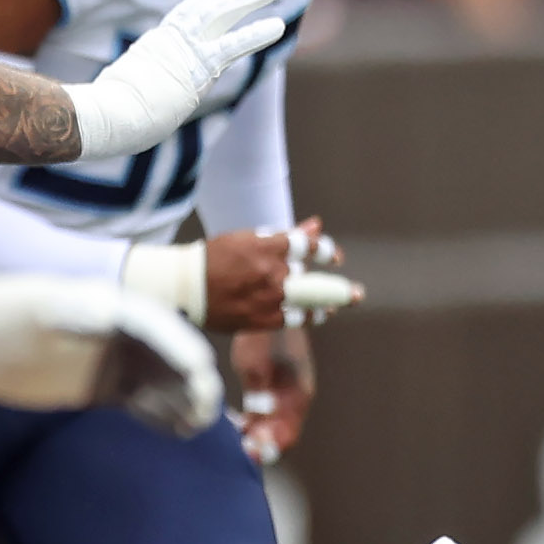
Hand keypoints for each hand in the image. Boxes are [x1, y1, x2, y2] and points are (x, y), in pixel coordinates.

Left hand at [0, 252, 222, 437]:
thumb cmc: (3, 319)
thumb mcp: (35, 310)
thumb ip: (73, 311)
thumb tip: (110, 313)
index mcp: (116, 307)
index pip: (161, 329)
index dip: (182, 351)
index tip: (198, 376)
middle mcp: (125, 333)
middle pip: (173, 355)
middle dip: (194, 380)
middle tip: (202, 410)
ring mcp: (118, 360)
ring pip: (166, 381)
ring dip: (185, 400)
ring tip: (194, 425)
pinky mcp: (107, 386)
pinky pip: (146, 402)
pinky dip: (164, 415)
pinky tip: (177, 431)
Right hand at [66, 0, 286, 161]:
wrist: (105, 117)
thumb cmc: (111, 114)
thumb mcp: (130, 89)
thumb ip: (145, 85)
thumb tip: (140, 97)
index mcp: (159, 43)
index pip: (191, 11)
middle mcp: (173, 39)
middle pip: (209, 1)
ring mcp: (184, 49)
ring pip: (222, 12)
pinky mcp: (196, 66)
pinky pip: (232, 45)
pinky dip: (255, 34)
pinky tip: (278, 25)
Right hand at [205, 219, 357, 330]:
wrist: (185, 286)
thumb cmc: (216, 257)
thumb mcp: (250, 238)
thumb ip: (288, 234)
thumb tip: (317, 225)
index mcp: (268, 246)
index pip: (308, 246)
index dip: (326, 251)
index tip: (334, 257)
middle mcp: (273, 272)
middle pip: (317, 282)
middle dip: (341, 290)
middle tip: (358, 294)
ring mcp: (269, 297)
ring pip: (309, 303)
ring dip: (328, 305)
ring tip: (338, 305)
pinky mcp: (263, 318)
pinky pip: (296, 319)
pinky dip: (309, 316)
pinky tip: (318, 314)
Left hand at [231, 327, 313, 464]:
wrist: (273, 308)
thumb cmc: (264, 333)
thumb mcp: (255, 364)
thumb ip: (257, 395)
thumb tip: (254, 424)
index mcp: (297, 394)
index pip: (287, 435)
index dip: (268, 448)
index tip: (248, 451)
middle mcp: (295, 399)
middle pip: (280, 435)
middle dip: (260, 444)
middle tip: (237, 447)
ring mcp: (286, 395)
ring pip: (272, 427)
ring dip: (255, 435)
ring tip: (233, 434)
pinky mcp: (274, 389)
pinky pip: (265, 416)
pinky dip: (252, 423)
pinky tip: (234, 422)